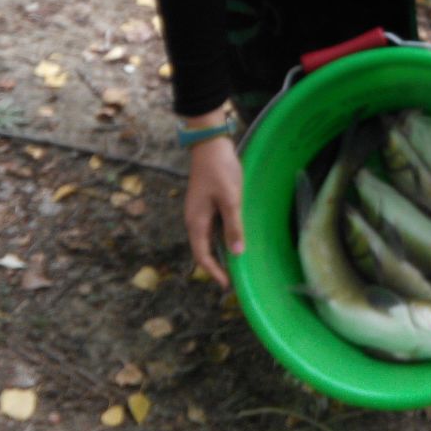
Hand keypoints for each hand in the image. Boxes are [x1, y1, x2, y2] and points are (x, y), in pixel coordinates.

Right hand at [183, 134, 243, 288]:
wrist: (210, 145)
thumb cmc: (220, 171)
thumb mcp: (230, 200)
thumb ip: (233, 226)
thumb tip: (237, 254)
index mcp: (196, 221)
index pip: (201, 255)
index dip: (213, 272)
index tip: (227, 285)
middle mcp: (194, 220)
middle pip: (203, 250)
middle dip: (216, 265)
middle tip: (234, 278)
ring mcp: (199, 211)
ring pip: (208, 239)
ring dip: (220, 252)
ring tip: (236, 263)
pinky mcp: (205, 203)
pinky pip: (212, 227)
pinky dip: (221, 237)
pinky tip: (234, 238)